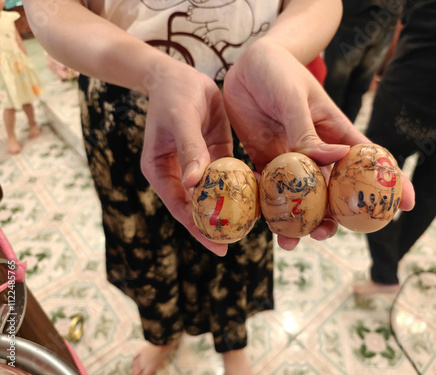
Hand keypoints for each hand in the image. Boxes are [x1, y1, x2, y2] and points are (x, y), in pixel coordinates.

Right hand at [140, 61, 232, 255]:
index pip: (179, 206)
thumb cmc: (173, 93)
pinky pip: (227, 176)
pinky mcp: (213, 155)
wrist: (180, 74)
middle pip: (196, 206)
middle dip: (214, 225)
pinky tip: (257, 198)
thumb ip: (189, 149)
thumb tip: (193, 184)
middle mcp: (178, 173)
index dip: (197, 227)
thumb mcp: (180, 118)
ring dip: (229, 208)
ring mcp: (197, 166)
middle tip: (235, 244)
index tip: (216, 246)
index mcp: (160, 170)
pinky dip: (239, 187)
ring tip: (251, 227)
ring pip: (214, 194)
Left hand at [223, 40, 414, 249]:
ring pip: (302, 198)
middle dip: (333, 218)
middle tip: (322, 236)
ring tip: (289, 242)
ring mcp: (291, 158)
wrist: (247, 65)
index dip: (391, 182)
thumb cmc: (279, 72)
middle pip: (333, 191)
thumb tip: (336, 159)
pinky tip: (262, 219)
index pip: (369, 161)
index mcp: (335, 134)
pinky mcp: (265, 159)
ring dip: (298, 221)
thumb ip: (308, 130)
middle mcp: (316, 152)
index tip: (405, 206)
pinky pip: (269, 189)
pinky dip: (268, 206)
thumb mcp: (295, 98)